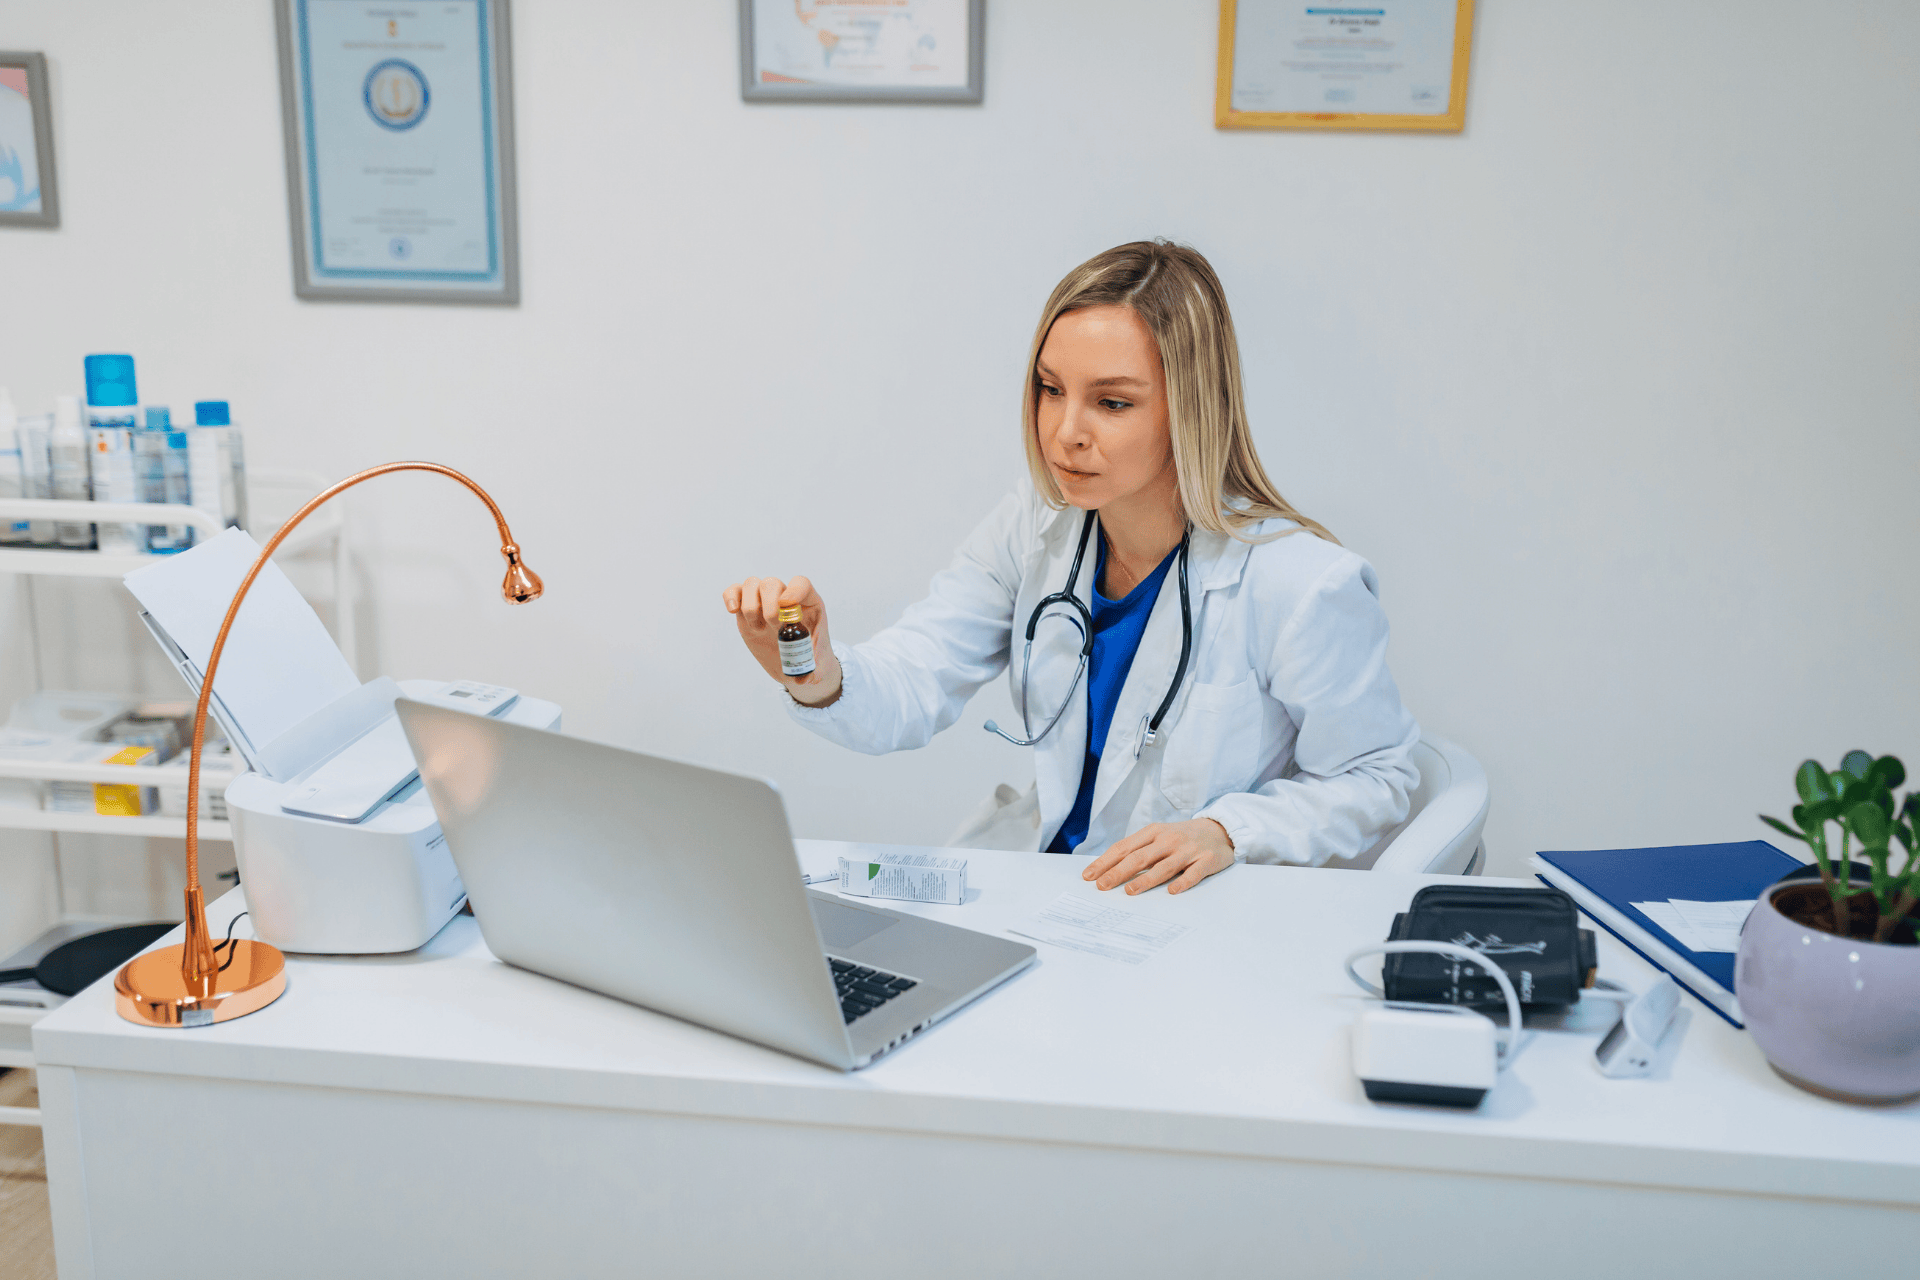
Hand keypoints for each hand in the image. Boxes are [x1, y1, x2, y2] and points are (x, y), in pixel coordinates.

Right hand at [721, 575, 843, 706]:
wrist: (794, 663)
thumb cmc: (809, 658)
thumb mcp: (816, 667)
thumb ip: (812, 672)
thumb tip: (802, 680)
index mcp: (808, 604)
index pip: (801, 584)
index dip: (793, 590)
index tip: (786, 606)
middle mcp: (785, 597)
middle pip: (772, 584)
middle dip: (769, 605)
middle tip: (774, 628)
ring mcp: (764, 602)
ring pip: (752, 584)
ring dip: (751, 606)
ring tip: (758, 629)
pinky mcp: (746, 610)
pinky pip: (736, 591)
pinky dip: (731, 596)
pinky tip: (732, 610)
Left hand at [1084, 819, 1235, 895]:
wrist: (1219, 830)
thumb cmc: (1182, 836)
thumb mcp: (1159, 836)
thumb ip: (1139, 849)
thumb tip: (1109, 869)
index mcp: (1153, 832)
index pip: (1124, 847)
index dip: (1105, 862)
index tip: (1089, 876)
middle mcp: (1168, 840)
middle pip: (1139, 857)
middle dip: (1118, 872)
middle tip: (1102, 886)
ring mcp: (1188, 850)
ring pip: (1164, 866)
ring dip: (1146, 879)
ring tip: (1130, 891)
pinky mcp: (1206, 860)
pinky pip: (1193, 873)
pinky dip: (1182, 882)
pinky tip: (1172, 891)